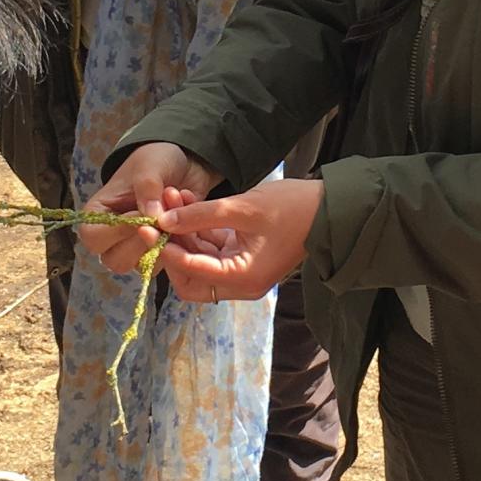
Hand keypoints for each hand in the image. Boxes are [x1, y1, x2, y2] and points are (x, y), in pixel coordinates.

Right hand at [80, 143, 218, 272]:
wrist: (183, 165)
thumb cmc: (156, 161)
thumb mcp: (149, 167)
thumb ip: (148, 189)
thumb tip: (153, 217)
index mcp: (97, 215)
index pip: (93, 238)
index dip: (119, 230)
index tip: (142, 211)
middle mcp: (112, 237)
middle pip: (116, 260)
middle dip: (144, 240)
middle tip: (163, 217)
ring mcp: (136, 248)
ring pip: (143, 266)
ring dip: (164, 242)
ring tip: (175, 211)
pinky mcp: (160, 253)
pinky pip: (168, 262)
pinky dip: (180, 244)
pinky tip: (186, 221)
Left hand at [160, 180, 324, 300]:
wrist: (330, 208)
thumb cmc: (292, 208)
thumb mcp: (243, 208)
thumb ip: (202, 214)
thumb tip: (165, 219)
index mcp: (242, 278)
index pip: (192, 272)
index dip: (168, 250)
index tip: (150, 227)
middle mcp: (240, 283)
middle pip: (190, 279)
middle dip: (174, 248)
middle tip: (159, 219)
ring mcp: (242, 272)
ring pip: (200, 260)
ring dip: (184, 232)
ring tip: (172, 196)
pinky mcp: (244, 258)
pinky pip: (213, 249)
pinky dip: (199, 229)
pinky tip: (187, 201)